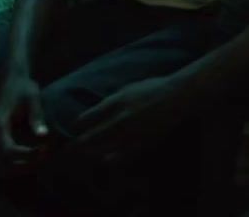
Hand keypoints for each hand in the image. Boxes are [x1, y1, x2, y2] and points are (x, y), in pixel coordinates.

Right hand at [0, 71, 50, 175]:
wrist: (12, 83)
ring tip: (40, 158)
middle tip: (44, 156)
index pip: (8, 151)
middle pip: (2, 165)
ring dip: (20, 170)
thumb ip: (37, 116)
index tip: (44, 150)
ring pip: (0, 169)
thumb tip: (43, 134)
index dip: (26, 155)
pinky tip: (32, 159)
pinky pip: (1, 165)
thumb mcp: (33, 98)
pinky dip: (15, 168)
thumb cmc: (24, 89)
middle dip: (24, 166)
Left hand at [73, 74, 194, 158]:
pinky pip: (120, 156)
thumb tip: (97, 110)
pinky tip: (106, 160)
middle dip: (77, 144)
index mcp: (116, 103)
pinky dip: (111, 159)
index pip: (87, 118)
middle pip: (91, 137)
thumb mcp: (130, 88)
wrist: (179, 96)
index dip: (79, 124)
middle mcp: (119, 119)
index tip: (75, 127)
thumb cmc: (156, 87)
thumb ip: (113, 100)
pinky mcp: (141, 143)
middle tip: (68, 149)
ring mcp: (130, 133)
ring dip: (92, 153)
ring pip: (103, 149)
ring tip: (86, 155)